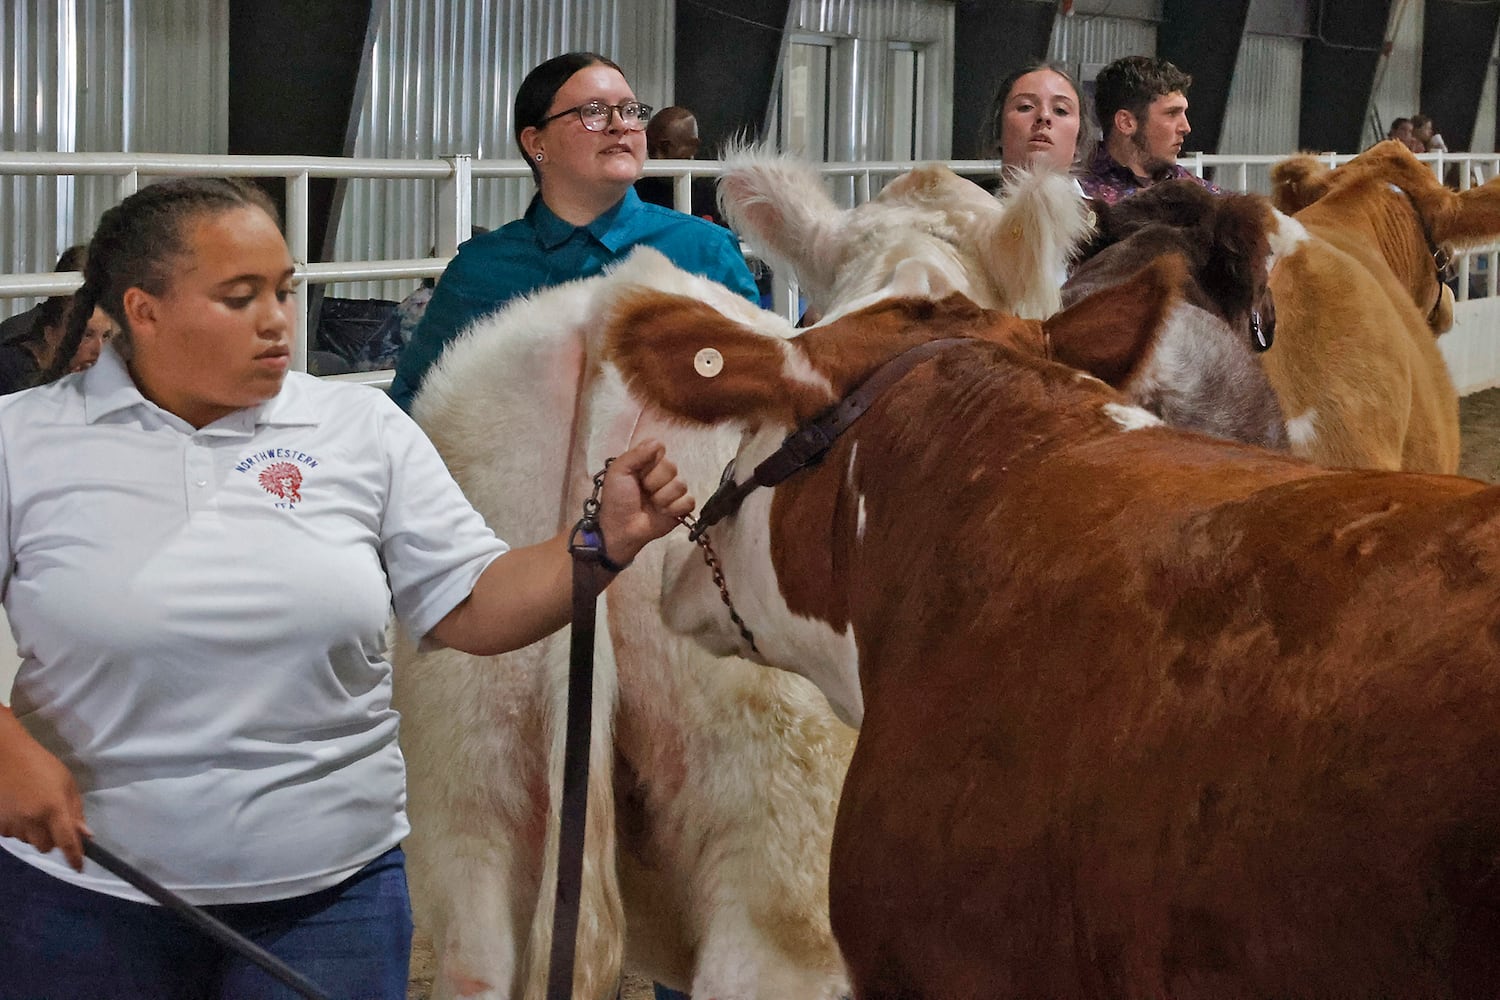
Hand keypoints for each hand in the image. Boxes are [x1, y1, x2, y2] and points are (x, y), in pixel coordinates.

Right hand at [0, 710, 89, 870]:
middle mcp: (31, 820)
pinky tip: (18, 810)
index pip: (67, 842)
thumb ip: (76, 811)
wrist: (4, 756)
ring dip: (35, 833)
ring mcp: (11, 823)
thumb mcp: (67, 783)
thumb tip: (86, 836)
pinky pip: (12, 835)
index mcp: (53, 809)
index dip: (75, 858)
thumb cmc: (41, 765)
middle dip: (53, 839)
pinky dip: (18, 828)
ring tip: (33, 810)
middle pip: (46, 846)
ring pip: (29, 842)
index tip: (79, 868)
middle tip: (53, 821)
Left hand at [598, 438, 694, 566]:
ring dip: (663, 498)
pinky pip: (689, 501)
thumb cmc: (617, 499)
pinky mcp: (681, 508)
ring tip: (652, 505)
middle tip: (644, 492)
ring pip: (681, 485)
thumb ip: (636, 454)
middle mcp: (663, 474)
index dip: (650, 462)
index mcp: (648, 462)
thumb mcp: (618, 471)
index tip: (638, 473)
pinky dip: (675, 509)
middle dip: (655, 482)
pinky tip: (664, 513)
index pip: (660, 449)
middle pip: (672, 467)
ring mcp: (673, 491)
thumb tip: (658, 442)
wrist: (621, 528)